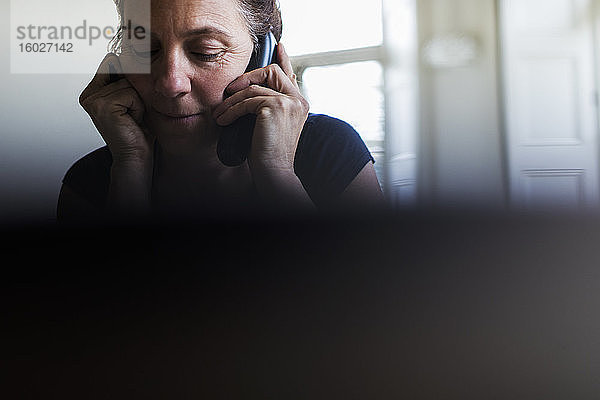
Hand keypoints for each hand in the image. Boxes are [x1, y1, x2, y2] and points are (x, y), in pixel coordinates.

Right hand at [79, 53, 152, 163]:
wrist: (136, 155)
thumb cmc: (138, 129)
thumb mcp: (132, 98)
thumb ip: (127, 77)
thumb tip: (130, 53)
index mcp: (92, 92)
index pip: (112, 62)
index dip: (130, 76)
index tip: (131, 99)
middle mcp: (88, 95)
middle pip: (123, 72)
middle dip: (135, 92)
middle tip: (132, 114)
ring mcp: (93, 100)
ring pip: (129, 83)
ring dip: (138, 101)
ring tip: (132, 118)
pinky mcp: (102, 106)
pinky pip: (130, 94)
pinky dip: (138, 107)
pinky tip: (132, 121)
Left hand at [212, 43, 309, 173]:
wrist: (274, 171)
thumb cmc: (268, 152)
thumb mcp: (268, 124)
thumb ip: (266, 105)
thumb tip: (249, 90)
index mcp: (299, 103)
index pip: (290, 74)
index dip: (283, 58)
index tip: (278, 46)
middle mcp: (298, 100)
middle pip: (271, 71)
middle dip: (246, 78)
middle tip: (228, 90)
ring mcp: (289, 102)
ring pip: (254, 87)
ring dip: (231, 100)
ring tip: (219, 114)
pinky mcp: (276, 107)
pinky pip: (247, 101)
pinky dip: (231, 110)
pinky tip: (223, 120)